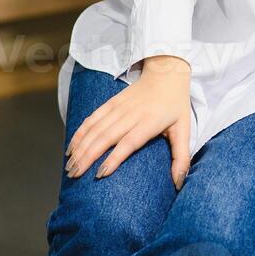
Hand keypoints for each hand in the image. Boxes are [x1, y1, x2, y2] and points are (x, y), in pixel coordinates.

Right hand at [65, 54, 192, 189]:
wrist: (167, 72)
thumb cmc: (176, 105)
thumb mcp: (184, 130)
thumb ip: (181, 158)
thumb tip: (178, 183)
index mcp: (150, 122)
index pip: (129, 142)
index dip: (114, 158)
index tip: (100, 174)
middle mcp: (131, 114)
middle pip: (105, 137)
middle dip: (88, 157)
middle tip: (75, 175)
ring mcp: (118, 107)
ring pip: (95, 129)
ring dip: (80, 147)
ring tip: (70, 167)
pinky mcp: (110, 102)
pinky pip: (91, 119)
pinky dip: (79, 133)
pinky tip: (71, 149)